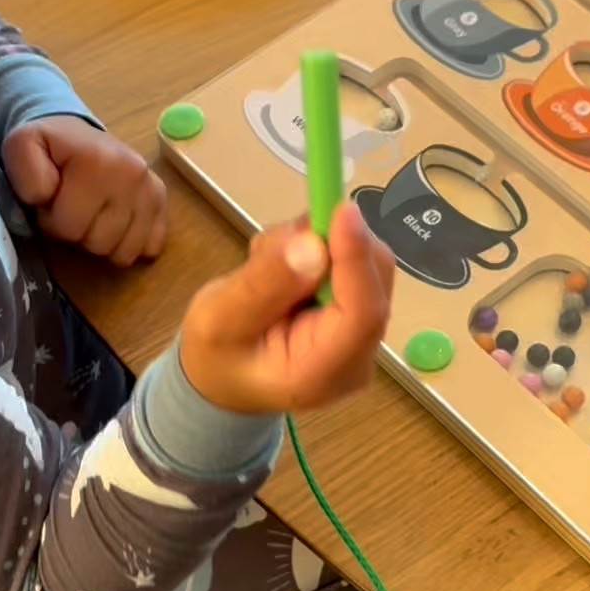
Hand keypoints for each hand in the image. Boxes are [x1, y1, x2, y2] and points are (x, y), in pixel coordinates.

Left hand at [2, 116, 166, 266]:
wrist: (76, 133)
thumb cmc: (49, 148)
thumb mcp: (22, 147)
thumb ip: (25, 173)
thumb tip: (45, 199)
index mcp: (98, 162)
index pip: (68, 228)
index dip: (50, 221)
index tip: (50, 200)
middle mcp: (133, 175)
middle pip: (98, 244)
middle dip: (77, 234)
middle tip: (71, 208)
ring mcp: (152, 191)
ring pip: (123, 253)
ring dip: (101, 243)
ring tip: (91, 215)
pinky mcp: (162, 203)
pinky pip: (150, 249)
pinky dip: (130, 243)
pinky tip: (115, 224)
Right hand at [180, 203, 393, 414]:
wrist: (225, 379)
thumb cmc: (216, 357)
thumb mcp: (219, 320)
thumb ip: (263, 285)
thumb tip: (310, 243)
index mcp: (323, 373)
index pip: (363, 313)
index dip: (356, 258)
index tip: (341, 210)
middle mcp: (358, 356)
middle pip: (373, 280)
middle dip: (332, 242)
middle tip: (277, 241)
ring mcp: (363, 335)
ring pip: (365, 262)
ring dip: (319, 243)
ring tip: (265, 265)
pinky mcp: (358, 313)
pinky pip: (355, 264)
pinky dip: (320, 249)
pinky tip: (282, 270)